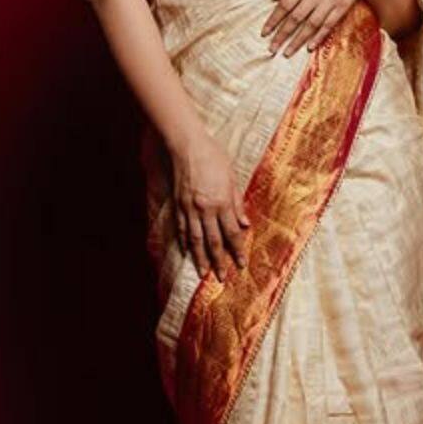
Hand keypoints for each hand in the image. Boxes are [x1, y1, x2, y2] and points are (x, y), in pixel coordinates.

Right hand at [171, 128, 250, 281]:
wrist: (187, 145)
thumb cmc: (213, 157)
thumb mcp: (231, 177)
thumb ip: (237, 202)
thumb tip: (244, 224)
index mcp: (222, 202)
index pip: (232, 233)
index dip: (237, 250)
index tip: (241, 264)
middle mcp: (205, 209)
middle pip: (214, 241)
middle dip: (219, 261)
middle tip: (222, 278)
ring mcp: (189, 208)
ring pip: (196, 239)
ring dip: (201, 258)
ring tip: (203, 273)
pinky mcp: (178, 204)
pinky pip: (182, 227)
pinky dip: (184, 242)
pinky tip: (186, 252)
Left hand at [261, 0, 372, 55]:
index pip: (284, 5)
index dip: (273, 20)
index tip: (264, 33)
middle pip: (295, 18)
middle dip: (282, 35)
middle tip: (271, 49)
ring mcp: (329, 1)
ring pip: (311, 24)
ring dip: (298, 40)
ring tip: (287, 53)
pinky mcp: (342, 7)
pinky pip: (328, 25)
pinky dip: (318, 36)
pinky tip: (309, 47)